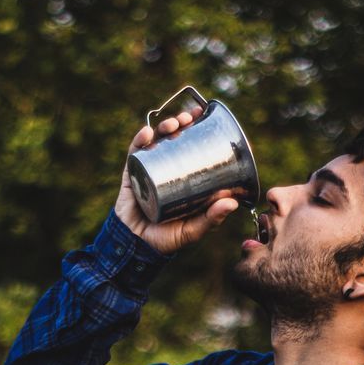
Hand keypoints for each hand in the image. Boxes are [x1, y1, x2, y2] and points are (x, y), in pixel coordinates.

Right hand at [114, 104, 238, 254]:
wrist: (136, 246)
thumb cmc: (166, 239)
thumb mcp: (192, 230)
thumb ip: (211, 219)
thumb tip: (232, 202)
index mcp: (182, 178)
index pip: (190, 148)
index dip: (197, 130)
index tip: (205, 117)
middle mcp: (165, 169)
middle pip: (173, 138)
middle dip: (181, 123)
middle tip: (189, 118)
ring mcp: (148, 169)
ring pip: (156, 141)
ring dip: (164, 127)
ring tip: (173, 125)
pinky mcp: (131, 173)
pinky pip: (134, 152)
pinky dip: (140, 140)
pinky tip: (147, 133)